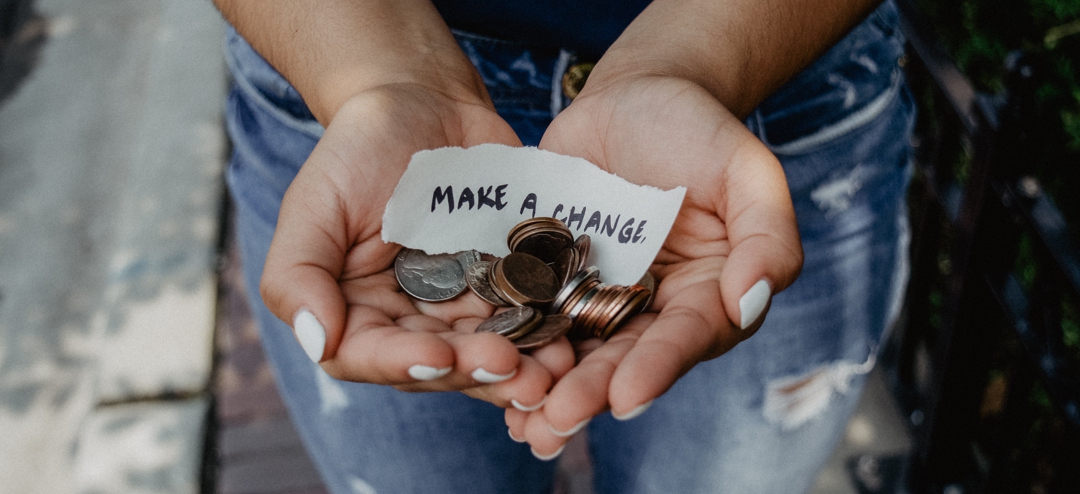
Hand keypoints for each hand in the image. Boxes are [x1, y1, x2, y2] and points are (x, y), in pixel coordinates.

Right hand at [259, 84, 574, 407]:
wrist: (424, 103)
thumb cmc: (357, 150)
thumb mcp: (314, 204)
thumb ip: (297, 274)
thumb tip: (317, 341)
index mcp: (356, 312)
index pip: (370, 356)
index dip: (404, 364)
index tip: (440, 357)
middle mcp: (410, 322)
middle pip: (440, 365)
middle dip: (476, 371)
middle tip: (514, 368)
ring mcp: (463, 307)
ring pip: (490, 352)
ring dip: (523, 368)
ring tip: (554, 369)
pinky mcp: (508, 285)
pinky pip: (529, 317)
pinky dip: (549, 332)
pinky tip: (572, 337)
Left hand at [508, 75, 802, 455]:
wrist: (634, 96)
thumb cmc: (699, 129)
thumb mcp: (747, 171)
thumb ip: (767, 236)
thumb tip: (751, 302)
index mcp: (707, 294)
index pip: (686, 337)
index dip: (658, 367)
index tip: (627, 396)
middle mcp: (653, 308)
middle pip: (624, 357)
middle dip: (592, 391)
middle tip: (558, 418)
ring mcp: (598, 295)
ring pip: (574, 349)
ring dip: (548, 387)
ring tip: (520, 422)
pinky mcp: (551, 277)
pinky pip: (531, 313)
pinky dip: (512, 343)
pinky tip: (486, 372)